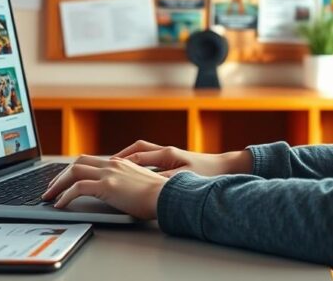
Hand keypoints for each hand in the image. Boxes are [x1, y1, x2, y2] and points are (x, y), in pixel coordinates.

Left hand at [42, 155, 166, 219]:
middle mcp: (112, 164)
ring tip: (49, 197)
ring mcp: (109, 174)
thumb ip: (125, 183)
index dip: (73, 170)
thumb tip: (117, 193)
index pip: (89, 161)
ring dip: (58, 184)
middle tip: (51, 188)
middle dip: (60, 175)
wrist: (168, 196)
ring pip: (73, 172)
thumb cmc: (158, 195)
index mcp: (120, 163)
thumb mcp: (139, 183)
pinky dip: (65, 196)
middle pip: (77, 162)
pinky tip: (60, 205)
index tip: (64, 181)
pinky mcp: (107, 186)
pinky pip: (78, 188)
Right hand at [114, 140, 251, 177]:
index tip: (108, 168)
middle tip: (107, 164)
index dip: (122, 162)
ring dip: (129, 157)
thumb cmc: (208, 173)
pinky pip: (150, 157)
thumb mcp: (185, 179)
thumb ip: (166, 181)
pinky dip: (139, 161)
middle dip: (121, 156)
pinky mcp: (173, 159)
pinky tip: (135, 171)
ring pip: (143, 152)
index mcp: (168, 154)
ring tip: (116, 166)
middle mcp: (166, 151)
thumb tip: (148, 184)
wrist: (226, 167)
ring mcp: (170, 154)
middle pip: (138, 149)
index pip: (138, 156)